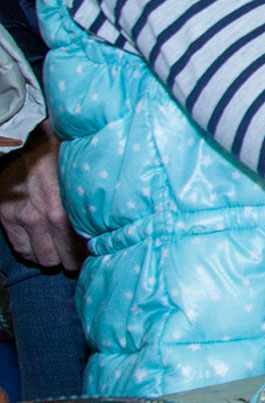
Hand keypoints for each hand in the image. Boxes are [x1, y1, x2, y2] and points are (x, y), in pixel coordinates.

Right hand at [0, 121, 82, 272]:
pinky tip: (41, 244)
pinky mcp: (7, 218)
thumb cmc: (67, 160)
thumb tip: (115, 227)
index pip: (85, 249)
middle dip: (72, 260)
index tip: (96, 255)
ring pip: (43, 259)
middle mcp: (48, 217)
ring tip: (59, 250)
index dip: (91, 255)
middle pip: (64, 260)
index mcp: (72, 209)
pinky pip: (21, 250)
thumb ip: (95, 206)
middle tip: (77, 256)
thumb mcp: (87, 181)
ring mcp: (25, 219)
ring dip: (52, 257)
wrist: (34, 142)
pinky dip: (31, 252)